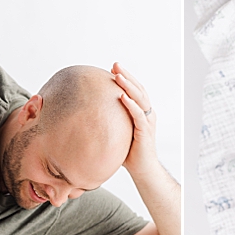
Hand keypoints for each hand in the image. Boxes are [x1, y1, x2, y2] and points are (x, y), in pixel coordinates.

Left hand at [111, 62, 157, 176]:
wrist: (143, 170)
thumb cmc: (128, 153)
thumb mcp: (117, 132)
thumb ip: (109, 122)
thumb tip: (87, 115)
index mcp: (141, 112)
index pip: (134, 90)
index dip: (125, 78)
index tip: (113, 68)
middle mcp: (146, 114)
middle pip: (138, 90)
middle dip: (126, 76)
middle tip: (115, 65)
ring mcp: (147, 122)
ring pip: (140, 99)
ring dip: (129, 86)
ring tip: (118, 76)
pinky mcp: (145, 132)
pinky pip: (139, 115)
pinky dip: (132, 105)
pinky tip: (123, 97)